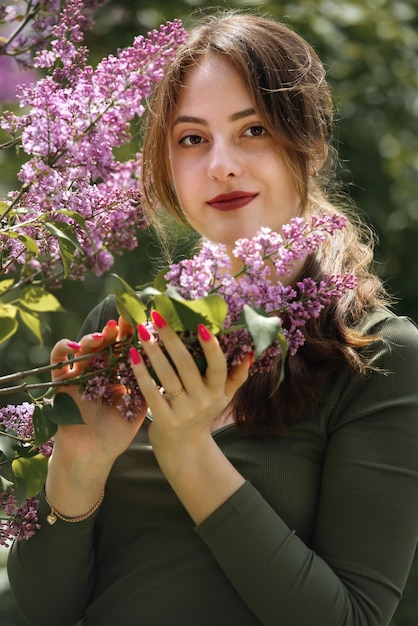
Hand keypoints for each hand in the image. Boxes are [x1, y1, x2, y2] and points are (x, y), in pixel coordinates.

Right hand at [48, 317, 146, 493]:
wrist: (91, 459)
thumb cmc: (114, 435)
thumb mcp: (136, 409)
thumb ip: (147, 388)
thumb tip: (168, 366)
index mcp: (116, 376)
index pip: (123, 349)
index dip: (131, 336)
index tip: (143, 324)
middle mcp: (97, 372)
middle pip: (104, 344)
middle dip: (114, 332)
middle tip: (124, 323)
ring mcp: (78, 376)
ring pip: (82, 349)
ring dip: (92, 338)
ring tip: (104, 335)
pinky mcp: (60, 384)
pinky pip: (57, 363)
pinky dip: (62, 350)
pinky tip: (74, 346)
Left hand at [129, 312, 251, 522]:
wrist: (185, 449)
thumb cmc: (203, 414)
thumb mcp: (224, 397)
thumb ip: (237, 376)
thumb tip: (250, 352)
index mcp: (218, 392)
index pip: (218, 367)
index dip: (211, 347)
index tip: (200, 325)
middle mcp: (202, 401)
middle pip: (187, 366)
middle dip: (172, 339)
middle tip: (158, 317)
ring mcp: (183, 412)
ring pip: (167, 377)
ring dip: (154, 352)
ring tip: (143, 332)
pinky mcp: (164, 420)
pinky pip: (151, 393)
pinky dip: (141, 374)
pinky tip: (133, 356)